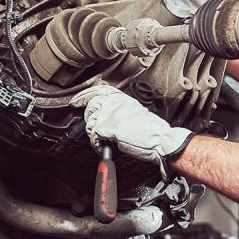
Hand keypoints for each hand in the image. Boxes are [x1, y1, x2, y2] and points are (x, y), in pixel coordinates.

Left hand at [70, 84, 193, 178]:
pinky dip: (97, 145)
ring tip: (104, 142)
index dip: (85, 94)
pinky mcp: (108, 128)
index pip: (100, 90)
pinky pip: (94, 136)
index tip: (77, 100)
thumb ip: (123, 113)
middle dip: (90, 119)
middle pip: (91, 105)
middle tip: (96, 130)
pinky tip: (105, 147)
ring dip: (95, 134)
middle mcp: (116, 104)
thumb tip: (113, 118)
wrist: (161, 141)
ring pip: (90, 122)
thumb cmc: (155, 133)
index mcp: (125, 99)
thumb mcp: (139, 115)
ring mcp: (111, 114)